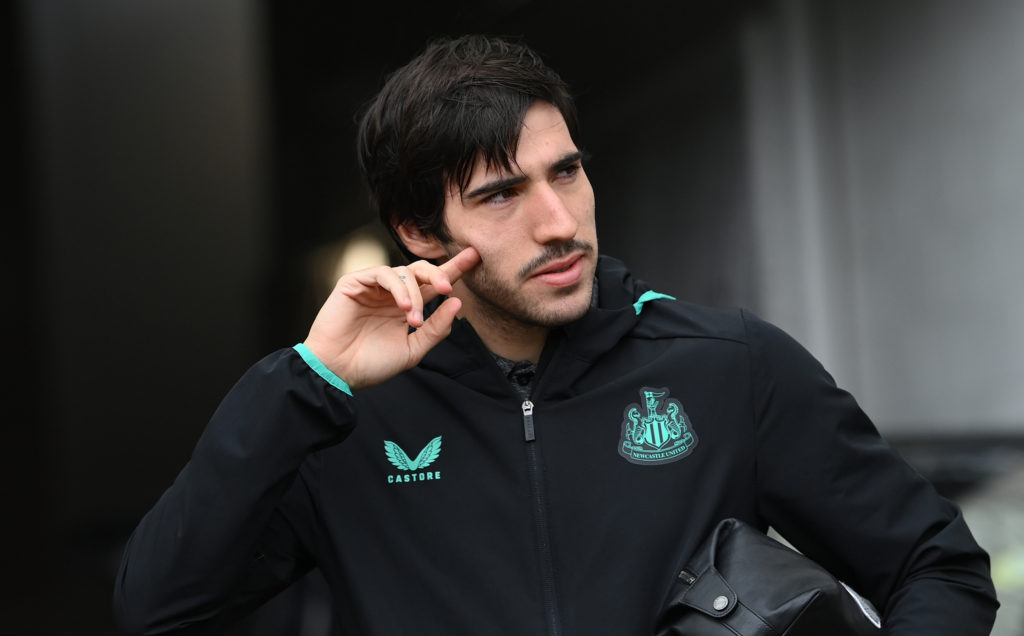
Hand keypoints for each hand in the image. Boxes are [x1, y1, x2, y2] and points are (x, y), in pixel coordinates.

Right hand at [302, 247, 479, 390]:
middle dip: (440, 273)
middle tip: (448, 287)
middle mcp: (391, 294)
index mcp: (406, 307)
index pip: (433, 284)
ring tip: (414, 320)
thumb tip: (457, 303)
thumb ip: (436, 329)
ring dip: (415, 294)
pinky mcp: (354, 283)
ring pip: (405, 272)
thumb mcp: (413, 350)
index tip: (474, 256)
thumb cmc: (371, 364)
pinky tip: (403, 307)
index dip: (454, 270)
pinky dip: (398, 288)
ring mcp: (373, 287)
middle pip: (421, 270)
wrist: (338, 372)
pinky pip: (383, 274)